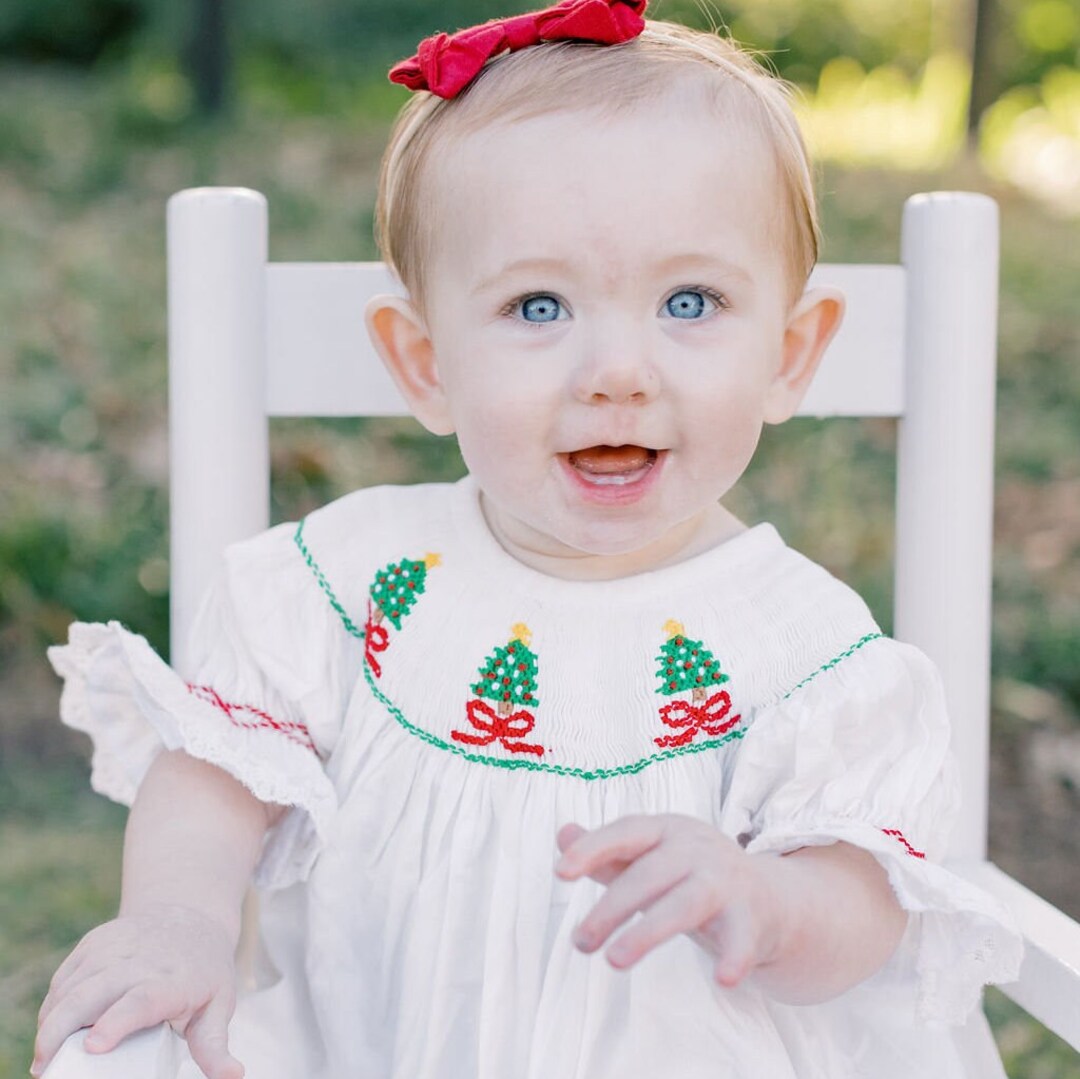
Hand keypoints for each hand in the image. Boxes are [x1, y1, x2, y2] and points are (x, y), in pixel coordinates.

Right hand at [34, 903, 242, 1078]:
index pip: (142, 999)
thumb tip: (233, 1076)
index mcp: (173, 979)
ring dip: (51, 1022)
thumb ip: (215, 1046)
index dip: (117, 1021)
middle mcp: (141, 959)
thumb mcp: (219, 1005)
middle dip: (60, 1029)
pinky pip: (64, 976)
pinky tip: (51, 1028)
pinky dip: (52, 1004)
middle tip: (45, 1067)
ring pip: (71, 985)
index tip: (94, 1045)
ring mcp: (115, 947)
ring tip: (45, 1058)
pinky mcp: (95, 942)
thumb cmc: (205, 971)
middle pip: (91, 992)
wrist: (192, 915)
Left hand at [554, 814, 785, 986]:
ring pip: (684, 904)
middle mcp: (696, 849)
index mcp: (666, 831)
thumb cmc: (692, 876)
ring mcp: (725, 881)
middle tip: (580, 943)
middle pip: (649, 875)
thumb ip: (607, 853)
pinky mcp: (751, 917)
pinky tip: (723, 979)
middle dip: (612, 908)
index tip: (560, 871)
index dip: (592, 849)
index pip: (625, 833)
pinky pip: (742, 938)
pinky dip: (734, 956)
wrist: (768, 897)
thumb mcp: (651, 858)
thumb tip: (562, 835)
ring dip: (648, 931)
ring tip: (614, 960)